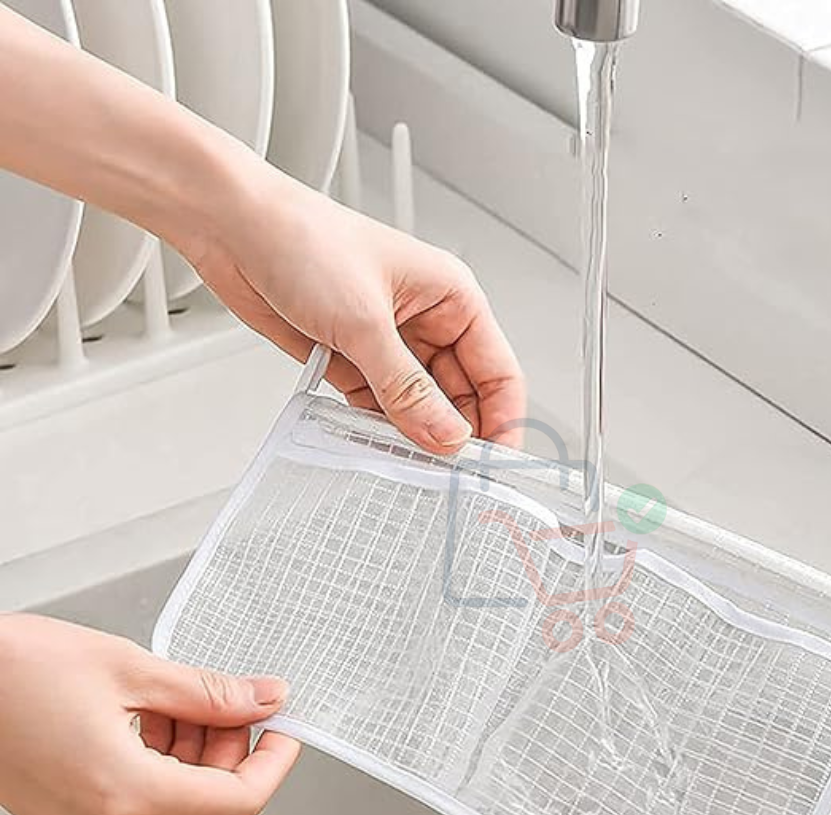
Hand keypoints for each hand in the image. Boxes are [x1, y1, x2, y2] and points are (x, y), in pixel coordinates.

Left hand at [0, 7, 524, 455]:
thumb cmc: (302, 240)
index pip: (497, 371)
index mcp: (451, 298)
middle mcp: (426, 322)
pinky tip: (375, 446)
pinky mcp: (353, 359)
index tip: (492, 463)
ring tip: (408, 464)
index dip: (502, 419)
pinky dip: (379, 428)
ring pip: (420, 406)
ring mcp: (389, 343)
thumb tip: (447, 436)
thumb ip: (408, 388)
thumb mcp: (364, 322)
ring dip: (414, 435)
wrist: (230, 228)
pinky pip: (380, 406)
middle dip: (455, 433)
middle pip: (461, 395)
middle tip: (447, 474)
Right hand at [0, 614, 299, 814]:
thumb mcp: (130, 667)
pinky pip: (141, 806)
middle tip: (233, 708)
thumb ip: (210, 692)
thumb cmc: (11, 669)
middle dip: (236, 761)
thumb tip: (266, 700)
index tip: (286, 730)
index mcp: (121, 792)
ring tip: (184, 702)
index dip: (274, 765)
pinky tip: (154, 716)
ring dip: (200, 760)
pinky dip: (165, 765)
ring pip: (179, 812)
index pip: (237, 804)